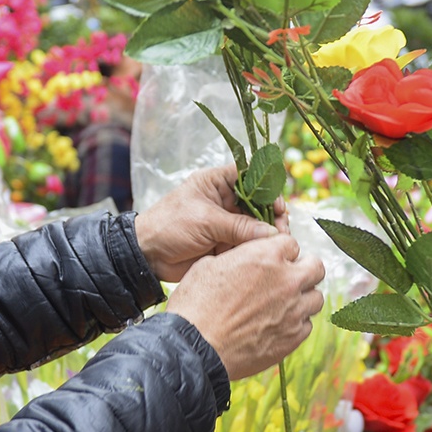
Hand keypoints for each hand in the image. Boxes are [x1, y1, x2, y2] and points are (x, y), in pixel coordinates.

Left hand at [134, 165, 279, 281]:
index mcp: (216, 183)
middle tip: (283, 229)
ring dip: (268, 234)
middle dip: (273, 215)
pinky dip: (258, 248)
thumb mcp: (206, 220)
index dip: (267, 187)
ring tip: (279, 243)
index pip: (250, 176)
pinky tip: (268, 253)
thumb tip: (272, 233)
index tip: (279, 204)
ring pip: (256, 225)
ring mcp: (226, 223)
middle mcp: (224, 200)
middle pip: (259, 203)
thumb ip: (240, 227)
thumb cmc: (169, 226)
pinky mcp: (226, 243)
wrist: (148, 255)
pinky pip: (248, 243)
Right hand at [168, 232, 323, 379]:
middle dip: (304, 270)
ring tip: (284, 305)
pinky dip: (296, 324)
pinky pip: (307, 326)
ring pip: (316, 298)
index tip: (274, 261)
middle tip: (289, 279)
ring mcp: (294, 311)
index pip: (292, 244)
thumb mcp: (210, 266)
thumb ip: (238, 258)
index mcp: (266, 256)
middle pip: (316, 267)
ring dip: (303, 299)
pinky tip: (277, 326)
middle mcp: (287, 281)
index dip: (281, 252)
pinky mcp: (293, 338)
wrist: (196, 348)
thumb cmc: (196, 306)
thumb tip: (245, 261)